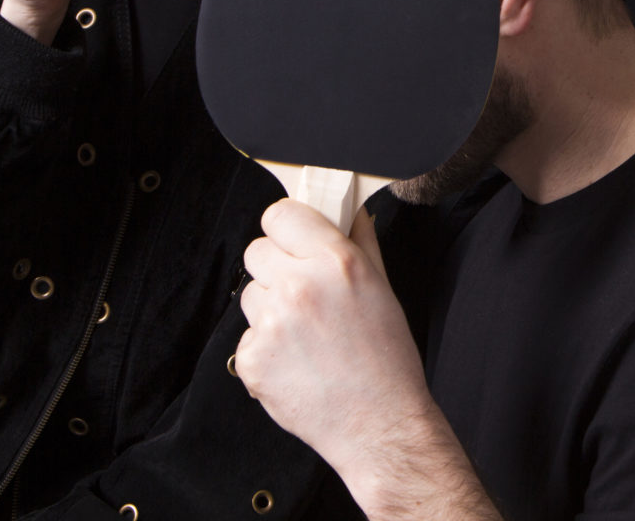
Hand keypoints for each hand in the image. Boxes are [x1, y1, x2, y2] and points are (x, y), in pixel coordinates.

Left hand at [235, 200, 436, 476]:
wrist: (378, 424)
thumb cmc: (387, 360)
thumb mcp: (383, 288)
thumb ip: (361, 241)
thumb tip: (348, 210)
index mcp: (335, 261)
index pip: (280, 215)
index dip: (287, 228)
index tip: (294, 242)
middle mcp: (298, 286)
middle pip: (257, 250)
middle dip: (277, 267)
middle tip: (304, 295)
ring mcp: (270, 323)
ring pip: (250, 294)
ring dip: (270, 308)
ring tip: (305, 336)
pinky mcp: (250, 359)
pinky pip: (246, 336)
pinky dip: (265, 348)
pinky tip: (296, 363)